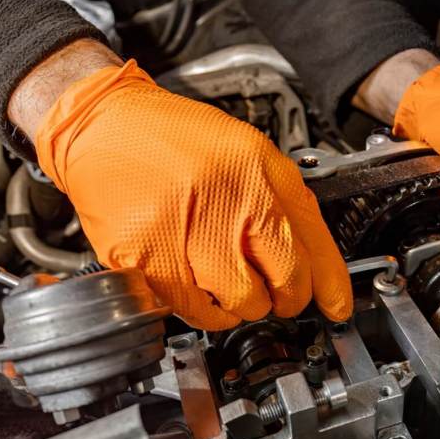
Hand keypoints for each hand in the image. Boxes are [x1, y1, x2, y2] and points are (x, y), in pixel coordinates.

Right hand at [13, 47, 351, 329]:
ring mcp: (185, 234)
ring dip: (247, 305)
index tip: (336, 306)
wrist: (103, 127)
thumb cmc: (176, 139)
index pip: (310, 246)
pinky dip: (208, 311)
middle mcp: (226, 203)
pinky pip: (195, 310)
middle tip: (278, 294)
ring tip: (235, 286)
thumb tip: (315, 261)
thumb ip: (288, 202)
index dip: (330, 285)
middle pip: (283, 282)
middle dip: (287, 298)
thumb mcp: (250, 152)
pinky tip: (205, 290)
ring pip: (243, 304)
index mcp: (258, 175)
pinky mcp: (147, 260)